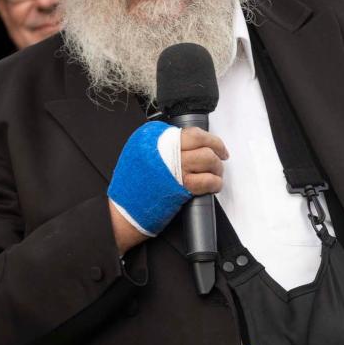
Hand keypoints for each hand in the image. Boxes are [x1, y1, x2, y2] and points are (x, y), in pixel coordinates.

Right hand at [108, 123, 228, 253]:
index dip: (208, 139)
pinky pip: (207, 181)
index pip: (190, 132)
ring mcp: (173, 168)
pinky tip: (213, 186)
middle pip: (202, 143)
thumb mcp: (137, 155)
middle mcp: (164, 150)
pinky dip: (215, 183)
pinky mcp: (181, 187)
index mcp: (152, 139)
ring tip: (215, 175)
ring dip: (216, 168)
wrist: (122, 212)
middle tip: (220, 158)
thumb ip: (160, 147)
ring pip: (208, 159)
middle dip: (217, 151)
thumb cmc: (130, 187)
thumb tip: (186, 146)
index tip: (214, 145)